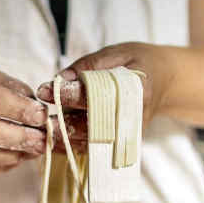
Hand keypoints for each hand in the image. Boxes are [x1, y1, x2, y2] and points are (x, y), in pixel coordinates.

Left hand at [37, 42, 160, 136]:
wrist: (164, 81)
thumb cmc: (138, 63)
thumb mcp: (117, 53)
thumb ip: (89, 66)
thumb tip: (60, 79)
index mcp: (136, 90)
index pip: (98, 95)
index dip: (69, 93)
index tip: (44, 90)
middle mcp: (133, 117)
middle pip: (93, 126)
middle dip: (63, 124)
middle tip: (39, 121)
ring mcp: (127, 134)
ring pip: (92, 143)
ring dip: (65, 141)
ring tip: (42, 134)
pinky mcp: (121, 143)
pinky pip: (94, 150)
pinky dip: (72, 147)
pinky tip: (53, 143)